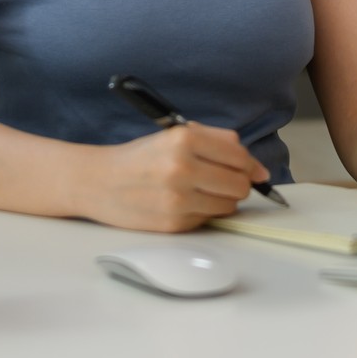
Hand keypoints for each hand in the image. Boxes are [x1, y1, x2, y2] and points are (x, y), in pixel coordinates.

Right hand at [88, 123, 269, 232]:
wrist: (98, 182)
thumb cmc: (140, 157)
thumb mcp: (175, 135)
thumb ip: (218, 142)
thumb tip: (258, 168)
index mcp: (184, 139)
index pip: (239, 157)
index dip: (248, 165)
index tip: (248, 169)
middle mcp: (182, 168)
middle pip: (239, 184)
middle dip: (237, 183)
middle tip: (221, 180)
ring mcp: (178, 198)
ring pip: (229, 205)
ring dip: (222, 199)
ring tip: (200, 190)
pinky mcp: (174, 223)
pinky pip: (208, 219)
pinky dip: (203, 212)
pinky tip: (184, 202)